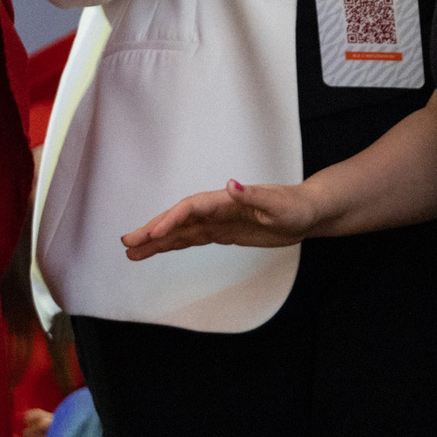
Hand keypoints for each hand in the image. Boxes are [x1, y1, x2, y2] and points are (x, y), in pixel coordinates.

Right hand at [122, 177, 323, 259]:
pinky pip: (192, 238)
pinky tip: (158, 249)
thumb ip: (254, 195)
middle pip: (177, 219)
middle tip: (127, 244)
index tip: (152, 234)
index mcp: (226, 200)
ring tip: (132, 253)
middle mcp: (216, 208)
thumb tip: (231, 184)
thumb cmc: (297, 207)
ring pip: (180, 231)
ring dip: (156, 240)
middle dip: (152, 230)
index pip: (190, 209)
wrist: (308, 212)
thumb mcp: (280, 205)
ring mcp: (217, 221)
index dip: (170, 220)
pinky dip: (173, 244)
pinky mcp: (222, 232)